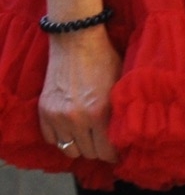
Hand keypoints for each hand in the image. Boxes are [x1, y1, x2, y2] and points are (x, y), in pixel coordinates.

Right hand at [38, 27, 121, 161]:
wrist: (76, 40)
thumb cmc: (104, 59)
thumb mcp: (121, 85)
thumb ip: (122, 113)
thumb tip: (130, 136)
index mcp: (100, 113)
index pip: (106, 152)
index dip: (113, 154)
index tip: (116, 152)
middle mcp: (77, 119)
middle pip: (89, 153)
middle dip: (98, 149)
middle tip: (102, 141)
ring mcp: (58, 116)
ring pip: (69, 150)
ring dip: (79, 145)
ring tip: (87, 136)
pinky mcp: (44, 111)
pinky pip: (51, 139)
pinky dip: (61, 137)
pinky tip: (71, 128)